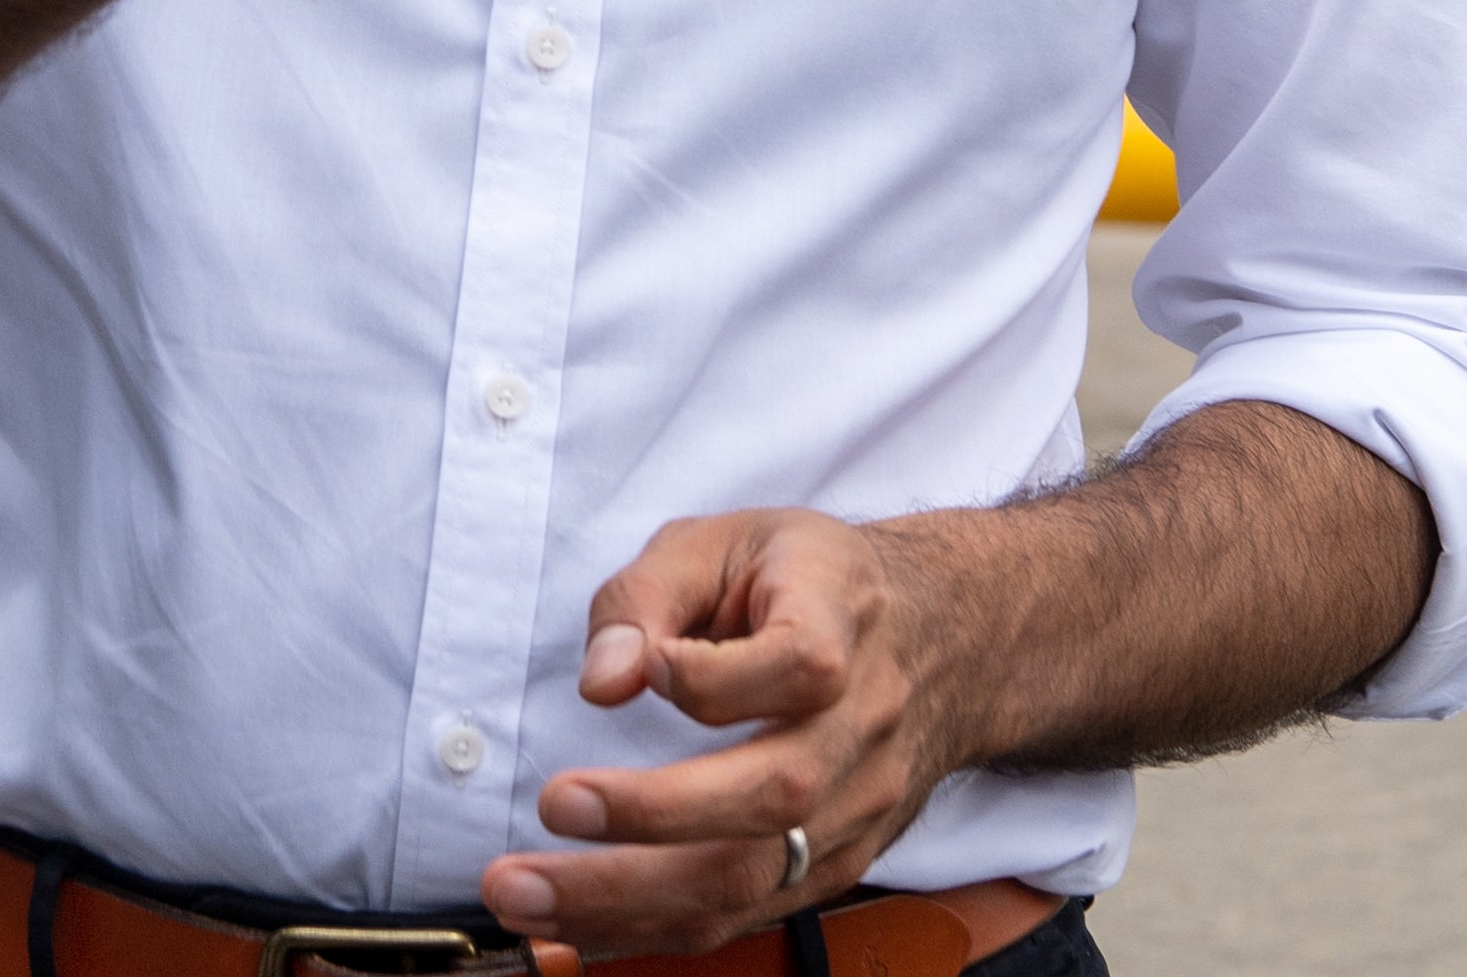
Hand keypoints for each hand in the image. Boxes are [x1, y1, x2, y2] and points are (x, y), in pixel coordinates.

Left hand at [482, 508, 962, 954]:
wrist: (939, 640)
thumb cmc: (807, 581)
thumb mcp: (726, 540)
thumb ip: (651, 595)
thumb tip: (605, 678)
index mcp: (841, 624)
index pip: (801, 663)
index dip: (716, 675)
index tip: (643, 664)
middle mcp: (862, 727)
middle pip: (777, 793)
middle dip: (652, 815)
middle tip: (552, 806)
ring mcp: (858, 806)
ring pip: (759, 875)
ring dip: (633, 897)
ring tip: (527, 894)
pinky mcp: (838, 862)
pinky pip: (750, 913)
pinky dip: (658, 927)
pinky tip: (579, 925)